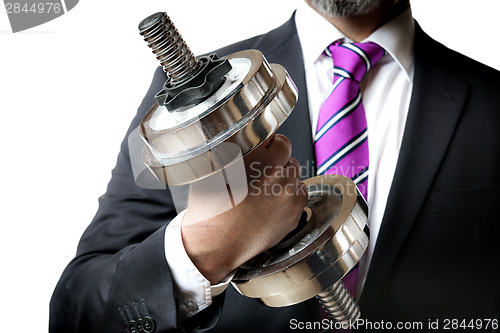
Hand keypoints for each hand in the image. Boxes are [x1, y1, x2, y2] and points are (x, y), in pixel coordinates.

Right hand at [181, 134, 307, 283]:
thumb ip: (237, 151)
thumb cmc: (211, 208)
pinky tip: (271, 203)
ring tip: (264, 191)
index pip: (280, 141)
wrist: (215, 244)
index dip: (270, 145)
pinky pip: (300, 195)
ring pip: (296, 176)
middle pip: (289, 158)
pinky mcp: (294, 214)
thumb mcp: (215, 169)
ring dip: (284, 179)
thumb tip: (249, 142)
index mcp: (260, 160)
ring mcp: (289, 196)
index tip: (264, 150)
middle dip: (277, 163)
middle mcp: (279, 176)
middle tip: (260, 174)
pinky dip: (290, 196)